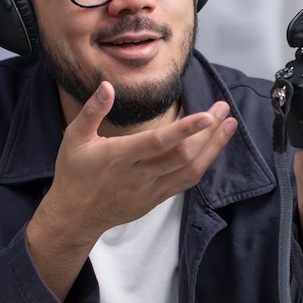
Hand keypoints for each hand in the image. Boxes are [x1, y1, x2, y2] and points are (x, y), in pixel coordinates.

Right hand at [27, 81, 237, 298]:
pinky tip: (213, 148)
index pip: (158, 142)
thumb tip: (107, 86)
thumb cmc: (73, 174)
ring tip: (229, 126)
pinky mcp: (156, 199)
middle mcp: (139, 175)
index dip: (185, 129)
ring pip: (190, 170)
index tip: (207, 116)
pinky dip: (203, 164)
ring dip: (213, 148)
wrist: (75, 216)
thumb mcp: (74, 138)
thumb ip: (92, 111)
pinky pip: (185, 182)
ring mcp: (150, 190)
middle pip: (183, 155)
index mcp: (119, 157)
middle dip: (209, 132)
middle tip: (223, 109)